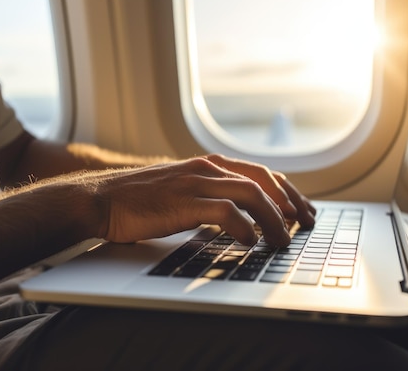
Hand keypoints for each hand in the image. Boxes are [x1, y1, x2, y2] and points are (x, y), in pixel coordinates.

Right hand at [93, 155, 315, 246]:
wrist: (101, 198)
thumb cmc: (139, 199)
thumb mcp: (181, 189)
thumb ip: (207, 195)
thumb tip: (235, 216)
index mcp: (208, 164)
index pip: (260, 173)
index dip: (286, 192)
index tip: (301, 210)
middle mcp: (207, 167)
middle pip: (265, 180)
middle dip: (291, 202)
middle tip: (306, 223)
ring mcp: (197, 182)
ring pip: (252, 195)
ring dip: (274, 220)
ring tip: (283, 241)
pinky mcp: (185, 202)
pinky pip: (228, 213)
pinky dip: (246, 229)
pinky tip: (251, 243)